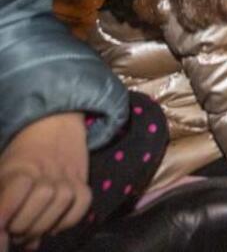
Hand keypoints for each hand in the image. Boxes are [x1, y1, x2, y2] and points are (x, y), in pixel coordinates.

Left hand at [0, 113, 89, 250]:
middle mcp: (48, 170)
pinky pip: (82, 204)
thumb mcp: (3, 172)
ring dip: (44, 225)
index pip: (14, 194)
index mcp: (21, 167)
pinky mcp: (84, 181)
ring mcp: (69, 175)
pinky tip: (54, 226)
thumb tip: (5, 238)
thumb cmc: (20, 154)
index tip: (1, 230)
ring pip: (63, 203)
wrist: (53, 124)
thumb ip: (3, 201)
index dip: (4, 216)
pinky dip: (69, 220)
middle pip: (41, 200)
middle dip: (23, 225)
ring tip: (32, 230)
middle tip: (14, 231)